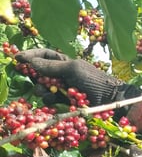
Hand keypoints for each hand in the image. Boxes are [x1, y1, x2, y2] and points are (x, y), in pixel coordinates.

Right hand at [16, 49, 137, 106]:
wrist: (108, 100)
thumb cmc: (93, 80)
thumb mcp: (72, 69)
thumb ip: (51, 66)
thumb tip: (30, 61)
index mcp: (64, 62)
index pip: (43, 55)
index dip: (30, 55)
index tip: (18, 58)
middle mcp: (61, 74)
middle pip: (38, 72)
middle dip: (35, 76)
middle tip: (38, 80)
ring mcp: (62, 88)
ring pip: (42, 88)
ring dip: (42, 89)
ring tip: (50, 92)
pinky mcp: (64, 101)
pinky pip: (49, 100)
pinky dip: (49, 100)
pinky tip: (55, 100)